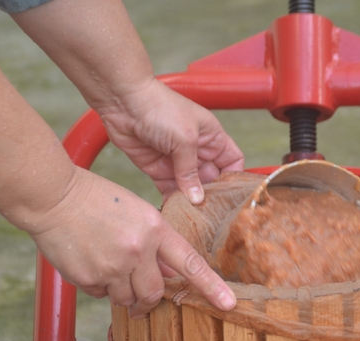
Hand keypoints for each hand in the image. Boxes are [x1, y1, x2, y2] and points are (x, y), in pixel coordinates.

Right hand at [28, 167, 235, 316]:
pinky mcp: (88, 278)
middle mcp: (137, 250)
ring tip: (108, 266)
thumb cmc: (96, 200)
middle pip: (154, 293)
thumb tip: (164, 274)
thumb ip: (154, 244)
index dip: (211, 286)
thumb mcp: (137, 213)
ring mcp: (112, 267)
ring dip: (122, 292)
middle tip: (142, 302)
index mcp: (154, 229)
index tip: (228, 304)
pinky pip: (102, 296)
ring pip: (127, 298)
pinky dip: (99, 286)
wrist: (53, 197)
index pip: (190, 263)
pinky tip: (91, 262)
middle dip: (149, 301)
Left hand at [97, 79, 244, 202]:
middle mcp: (197, 151)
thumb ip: (191, 171)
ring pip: (191, 188)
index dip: (235, 178)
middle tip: (214, 216)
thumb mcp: (184, 139)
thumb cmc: (160, 108)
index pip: (232, 161)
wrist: (124, 102)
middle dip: (213, 196)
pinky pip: (169, 190)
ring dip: (192, 202)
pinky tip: (177, 213)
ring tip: (197, 219)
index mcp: (212, 137)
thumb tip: (198, 198)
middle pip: (212, 179)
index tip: (234, 198)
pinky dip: (173, 201)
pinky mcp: (158, 169)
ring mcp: (177, 161)